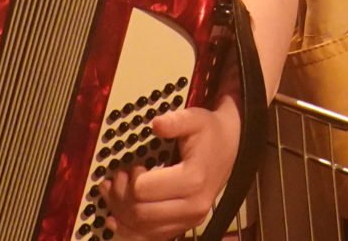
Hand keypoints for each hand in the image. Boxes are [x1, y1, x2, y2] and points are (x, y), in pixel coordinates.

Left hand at [102, 96, 240, 239]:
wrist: (230, 148)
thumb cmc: (210, 134)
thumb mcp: (196, 119)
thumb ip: (176, 121)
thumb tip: (157, 124)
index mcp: (193, 180)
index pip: (144, 190)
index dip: (132, 177)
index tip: (135, 165)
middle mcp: (193, 206)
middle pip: (139, 213)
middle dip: (121, 195)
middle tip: (121, 177)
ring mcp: (189, 220)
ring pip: (141, 229)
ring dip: (122, 212)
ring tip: (118, 192)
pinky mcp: (183, 226)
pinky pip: (149, 237)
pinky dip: (130, 229)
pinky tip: (117, 218)